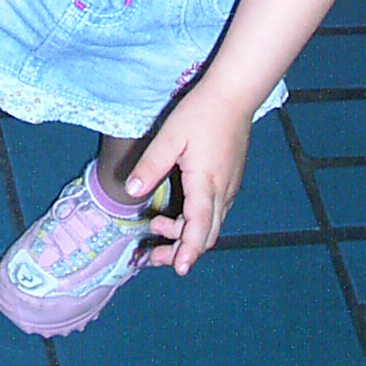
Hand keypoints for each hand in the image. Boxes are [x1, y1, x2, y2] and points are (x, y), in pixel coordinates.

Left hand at [126, 77, 253, 275]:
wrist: (234, 95)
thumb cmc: (201, 113)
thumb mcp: (170, 137)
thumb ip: (151, 165)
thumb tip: (131, 192)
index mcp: (206, 184)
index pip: (199, 228)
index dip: (188, 251)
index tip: (179, 270)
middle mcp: (222, 192)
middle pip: (206, 235)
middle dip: (181, 252)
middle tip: (152, 256)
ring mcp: (229, 188)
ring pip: (211, 225)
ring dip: (187, 236)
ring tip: (156, 228)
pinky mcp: (230, 181)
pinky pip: (215, 213)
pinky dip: (196, 223)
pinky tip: (177, 214)